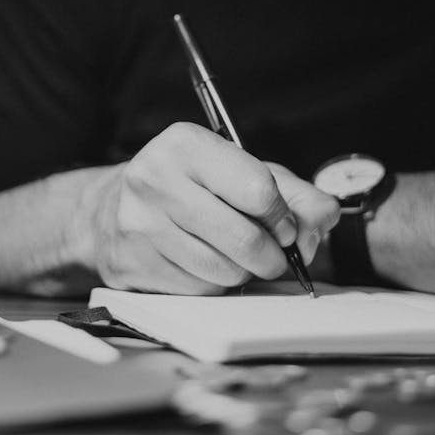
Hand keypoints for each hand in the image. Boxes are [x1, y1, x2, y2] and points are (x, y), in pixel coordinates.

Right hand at [73, 122, 339, 293]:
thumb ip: (293, 192)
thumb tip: (326, 217)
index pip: (258, 188)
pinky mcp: (131, 264)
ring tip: (235, 256)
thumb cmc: (189, 186)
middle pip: (245, 239)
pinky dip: (214, 284)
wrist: (109, 209)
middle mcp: (155, 179)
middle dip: (272, 256)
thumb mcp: (240, 171)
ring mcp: (139, 225)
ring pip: (224, 271)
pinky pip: (199, 290)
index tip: (285, 226)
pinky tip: (204, 264)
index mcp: (185, 144)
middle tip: (273, 254)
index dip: (283, 216)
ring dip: (244, 272)